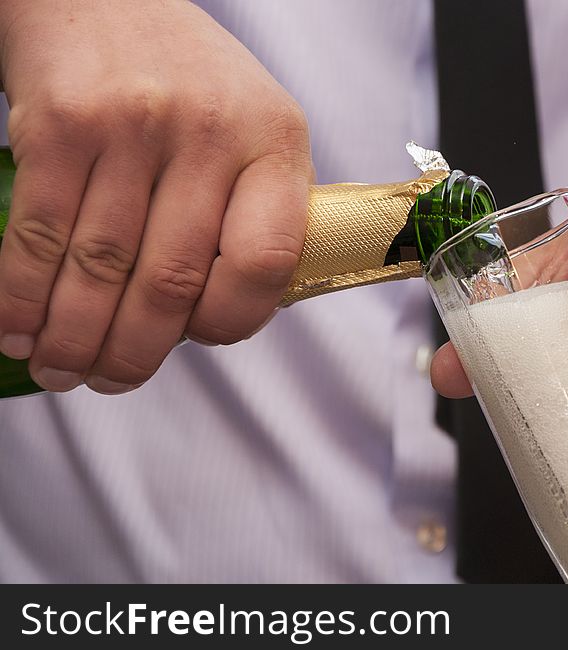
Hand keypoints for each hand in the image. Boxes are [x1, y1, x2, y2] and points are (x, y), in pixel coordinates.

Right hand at [0, 0, 309, 392]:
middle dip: (134, 353)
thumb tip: (224, 313)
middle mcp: (209, 132)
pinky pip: (40, 235)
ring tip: (64, 371)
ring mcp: (133, 125)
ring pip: (100, 269)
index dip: (231, 321)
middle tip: (111, 381)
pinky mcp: (61, 123)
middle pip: (171, 280)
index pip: (267, 260)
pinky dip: (21, 297)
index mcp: (274, 142)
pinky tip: (17, 331)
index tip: (199, 341)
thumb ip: (256, 211)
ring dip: (74, 339)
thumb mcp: (255, 129)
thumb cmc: (189, 81)